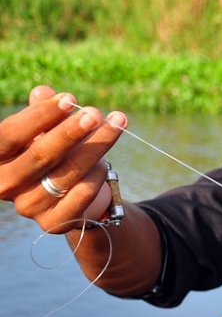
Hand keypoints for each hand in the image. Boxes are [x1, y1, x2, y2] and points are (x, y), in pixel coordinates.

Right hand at [0, 86, 126, 232]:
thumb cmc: (55, 153)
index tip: (69, 98)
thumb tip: (44, 93)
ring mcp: (28, 207)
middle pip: (40, 155)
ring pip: (68, 173)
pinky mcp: (53, 223)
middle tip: (95, 113)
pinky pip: (82, 195)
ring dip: (96, 146)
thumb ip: (42, 112)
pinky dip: (97, 176)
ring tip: (117, 122)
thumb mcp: (45, 130)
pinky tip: (106, 165)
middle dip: (70, 132)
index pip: (10, 135)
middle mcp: (5, 184)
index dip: (39, 116)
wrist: (72, 196)